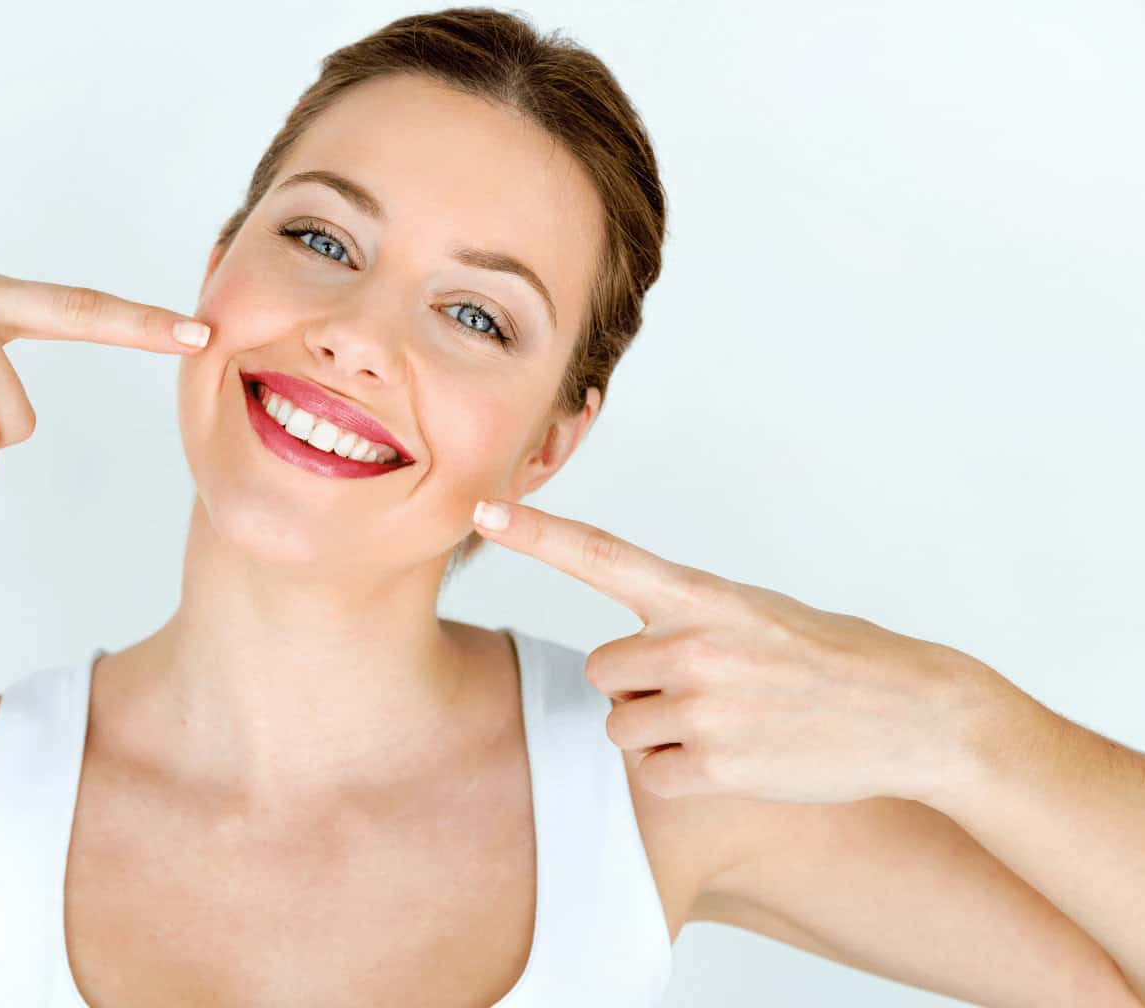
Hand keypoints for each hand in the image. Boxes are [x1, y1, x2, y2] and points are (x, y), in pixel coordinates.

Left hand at [472, 498, 1018, 803]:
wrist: (912, 712)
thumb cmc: (829, 658)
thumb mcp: (754, 611)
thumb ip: (683, 618)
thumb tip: (623, 654)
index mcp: (701, 595)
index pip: (600, 555)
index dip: (537, 533)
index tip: (484, 508)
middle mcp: (694, 643)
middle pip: (602, 671)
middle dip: (637, 687)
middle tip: (702, 690)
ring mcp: (704, 704)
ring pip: (622, 726)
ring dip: (659, 732)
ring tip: (726, 721)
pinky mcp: (717, 762)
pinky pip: (651, 774)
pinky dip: (680, 774)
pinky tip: (733, 758)